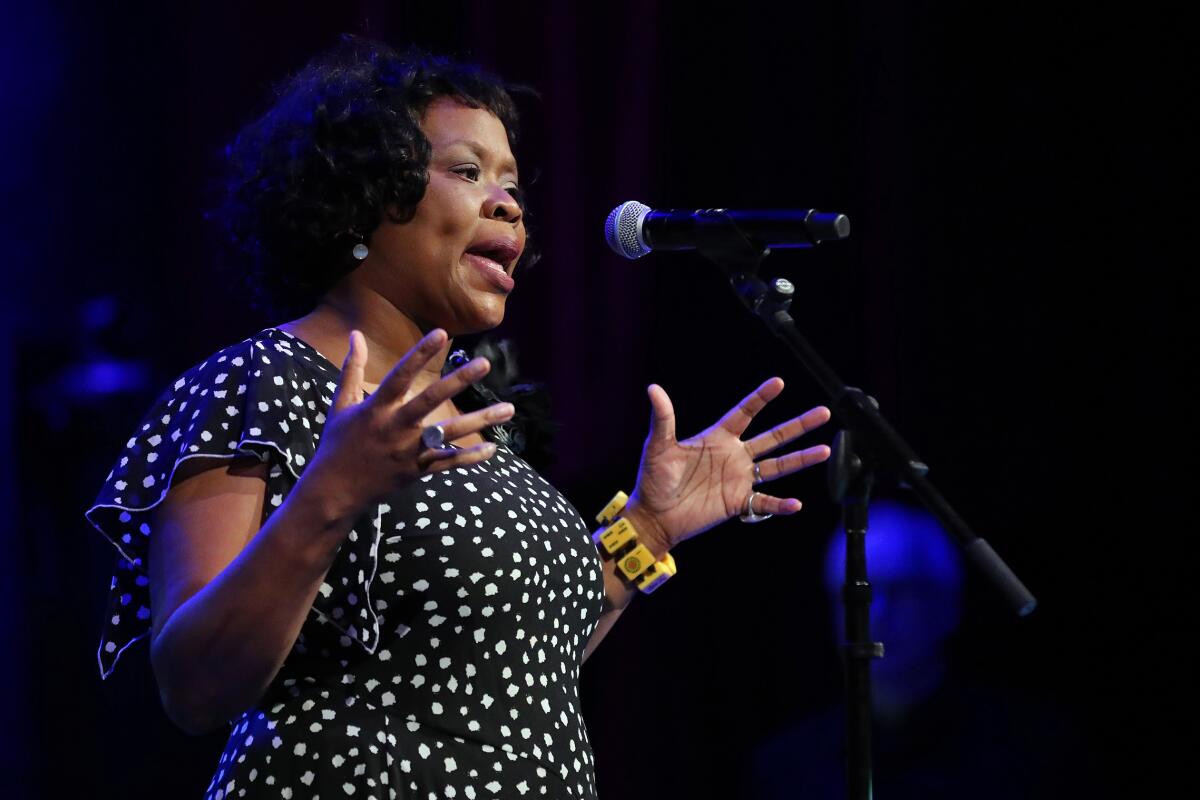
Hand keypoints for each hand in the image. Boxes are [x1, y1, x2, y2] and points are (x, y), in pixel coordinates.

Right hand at [299, 329, 514, 519]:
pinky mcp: (417, 470)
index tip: (441, 333)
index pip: (400, 376)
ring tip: (509, 409)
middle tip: (484, 363)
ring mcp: (408, 451)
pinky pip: (448, 462)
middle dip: (458, 381)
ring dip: (480, 420)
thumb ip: (352, 368)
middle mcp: (395, 428)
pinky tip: (494, 448)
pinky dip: (471, 457)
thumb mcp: (340, 404)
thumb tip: (355, 334)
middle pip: (430, 401)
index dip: (419, 354)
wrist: (335, 490)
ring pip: (450, 434)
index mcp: (376, 408)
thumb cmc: (338, 443)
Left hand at [625, 378, 830, 550]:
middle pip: (774, 437)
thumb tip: (653, 389)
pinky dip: (780, 504)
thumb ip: (663, 419)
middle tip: (824, 412)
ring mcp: (739, 479)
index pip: (745, 413)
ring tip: (826, 450)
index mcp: (717, 438)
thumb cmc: (653, 480)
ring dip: (801, 459)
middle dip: (798, 425)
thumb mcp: (658, 447)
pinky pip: (764, 503)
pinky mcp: (738, 503)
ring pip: (778, 466)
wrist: (653, 516)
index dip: (761, 398)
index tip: (779, 382)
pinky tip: (796, 503)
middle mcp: (734, 456)